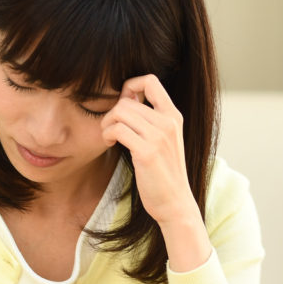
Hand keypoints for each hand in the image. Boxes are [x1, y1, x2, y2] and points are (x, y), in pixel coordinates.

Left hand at [101, 75, 197, 227]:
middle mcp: (169, 122)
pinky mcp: (147, 152)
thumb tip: (125, 98)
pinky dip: (108, 134)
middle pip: (127, 100)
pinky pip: (118, 129)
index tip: (124, 104)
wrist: (175, 202)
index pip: (151, 80)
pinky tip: (110, 143)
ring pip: (120, 112)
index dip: (131, 86)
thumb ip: (151, 119)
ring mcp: (159, 137)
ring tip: (109, 136)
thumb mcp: (164, 140)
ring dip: (107, 123)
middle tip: (110, 129)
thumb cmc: (164, 172)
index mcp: (174, 116)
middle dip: (112, 113)